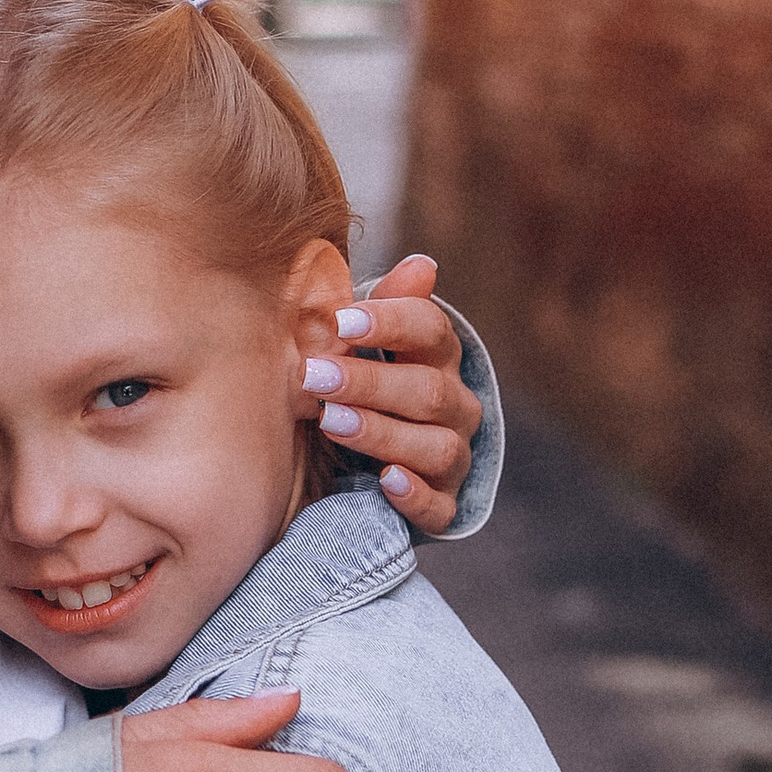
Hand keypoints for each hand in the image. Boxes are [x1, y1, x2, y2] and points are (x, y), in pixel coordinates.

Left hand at [302, 254, 481, 528]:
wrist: (365, 460)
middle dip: (370, 382)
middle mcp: (456, 406)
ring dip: (382, 433)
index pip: (430, 330)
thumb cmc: (361, 383)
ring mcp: (453, 458)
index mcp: (437, 357)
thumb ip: (384, 305)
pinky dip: (415, 495)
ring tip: (332, 422)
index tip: (340, 322)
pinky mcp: (442, 505)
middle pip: (429, 391)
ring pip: (436, 447)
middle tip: (315, 376)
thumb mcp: (362, 344)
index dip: (389, 322)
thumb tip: (423, 265)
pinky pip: (440, 507)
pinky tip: (385, 480)